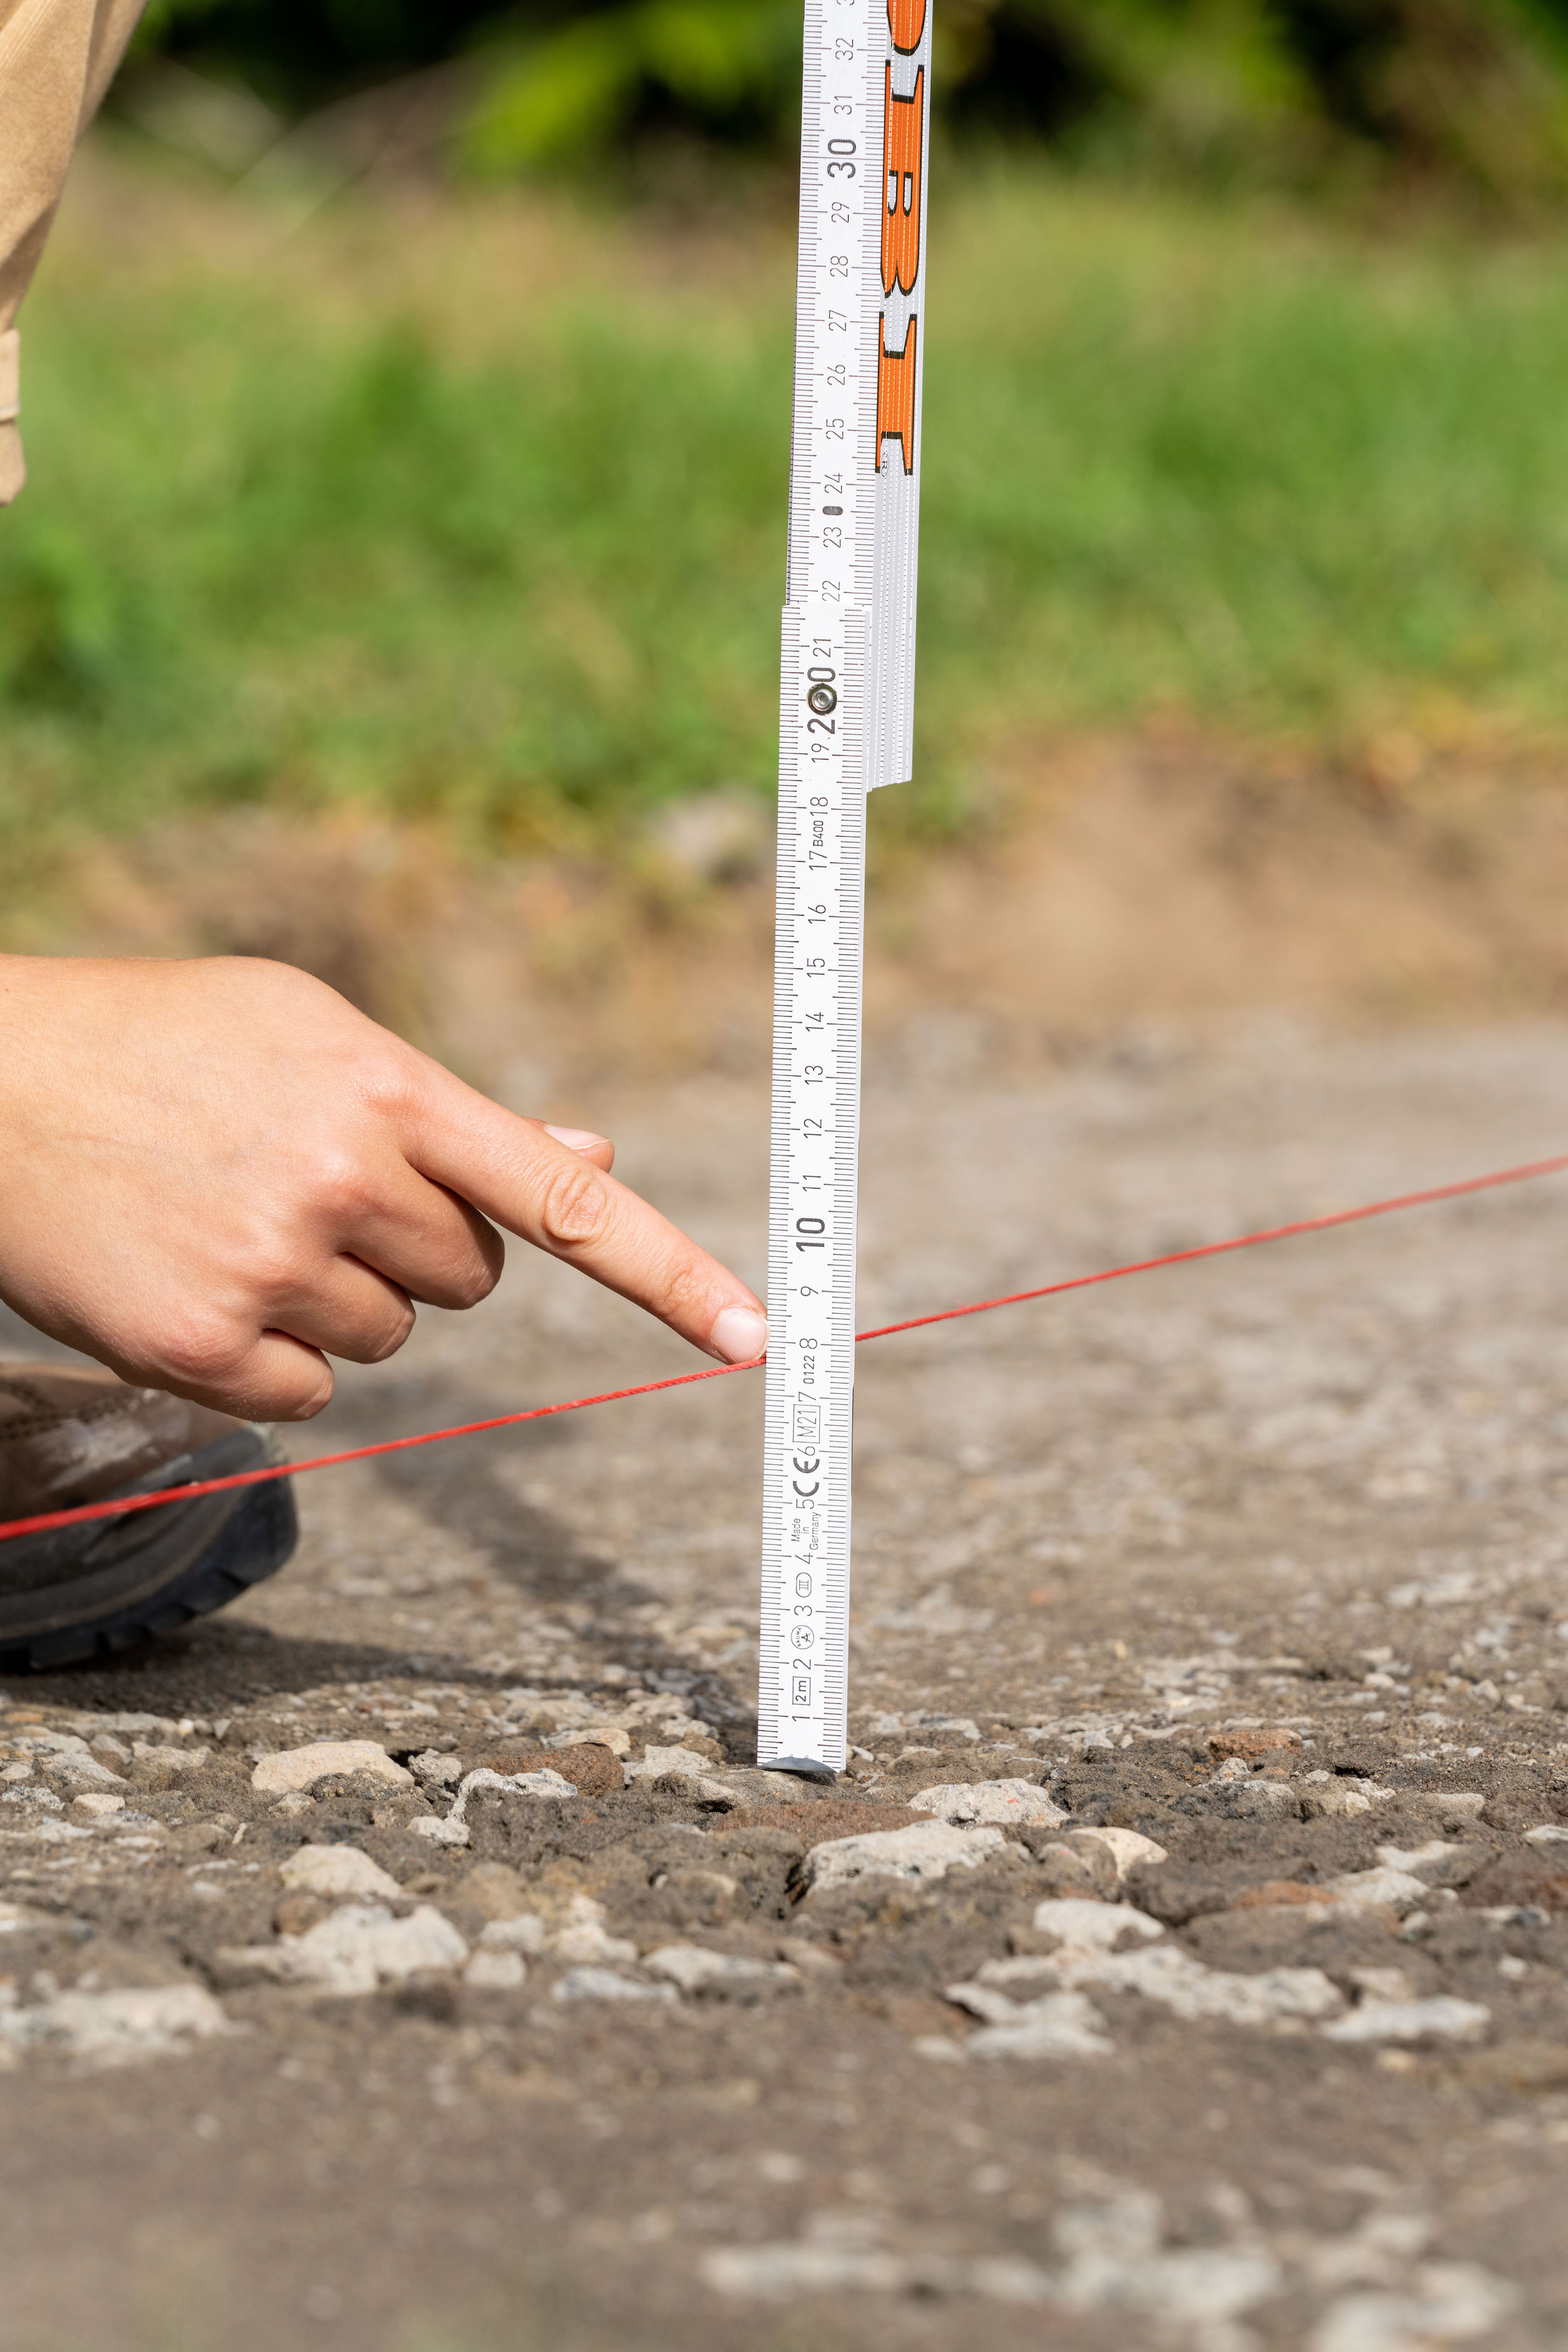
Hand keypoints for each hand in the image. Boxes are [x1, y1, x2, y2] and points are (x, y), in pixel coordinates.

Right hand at [0, 955, 767, 1419]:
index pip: (563, 1197)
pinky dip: (267, 1356)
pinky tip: (199, 1277)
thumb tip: (595, 1147)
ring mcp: (272, 1268)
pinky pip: (311, 1393)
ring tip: (235, 1217)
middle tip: (306, 1184)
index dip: (670, 1272)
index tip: (756, 1338)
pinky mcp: (204, 1349)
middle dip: (413, 1244)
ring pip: (393, 1337)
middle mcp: (342, 1180)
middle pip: (471, 1276)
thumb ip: (451, 1112)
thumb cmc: (167, 1046)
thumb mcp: (311, 1033)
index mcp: (384, 1087)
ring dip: (337, 1297)